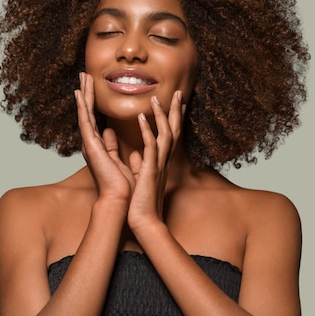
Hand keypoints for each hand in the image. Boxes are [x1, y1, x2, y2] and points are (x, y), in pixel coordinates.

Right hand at [75, 73, 134, 203]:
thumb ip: (113, 147)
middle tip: (84, 75)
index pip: (96, 119)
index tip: (92, 87)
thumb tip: (111, 133)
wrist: (120, 200)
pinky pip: (85, 121)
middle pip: (88, 112)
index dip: (93, 102)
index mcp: (99, 146)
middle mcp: (92, 143)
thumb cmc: (122, 186)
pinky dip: (82, 106)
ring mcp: (89, 143)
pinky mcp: (91, 145)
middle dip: (86, 93)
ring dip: (84, 94)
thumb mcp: (119, 161)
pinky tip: (79, 93)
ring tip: (82, 76)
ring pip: (85, 113)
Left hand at [127, 90, 184, 230]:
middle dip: (175, 111)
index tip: (176, 103)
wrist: (144, 223)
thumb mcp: (142, 180)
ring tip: (157, 98)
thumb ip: (140, 165)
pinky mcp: (150, 170)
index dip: (173, 119)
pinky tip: (141, 116)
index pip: (170, 136)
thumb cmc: (142, 204)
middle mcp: (163, 161)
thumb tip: (136, 155)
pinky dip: (146, 130)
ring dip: (162, 115)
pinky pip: (150, 146)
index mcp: (160, 162)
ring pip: (165, 134)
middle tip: (178, 92)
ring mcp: (158, 165)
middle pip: (174, 130)